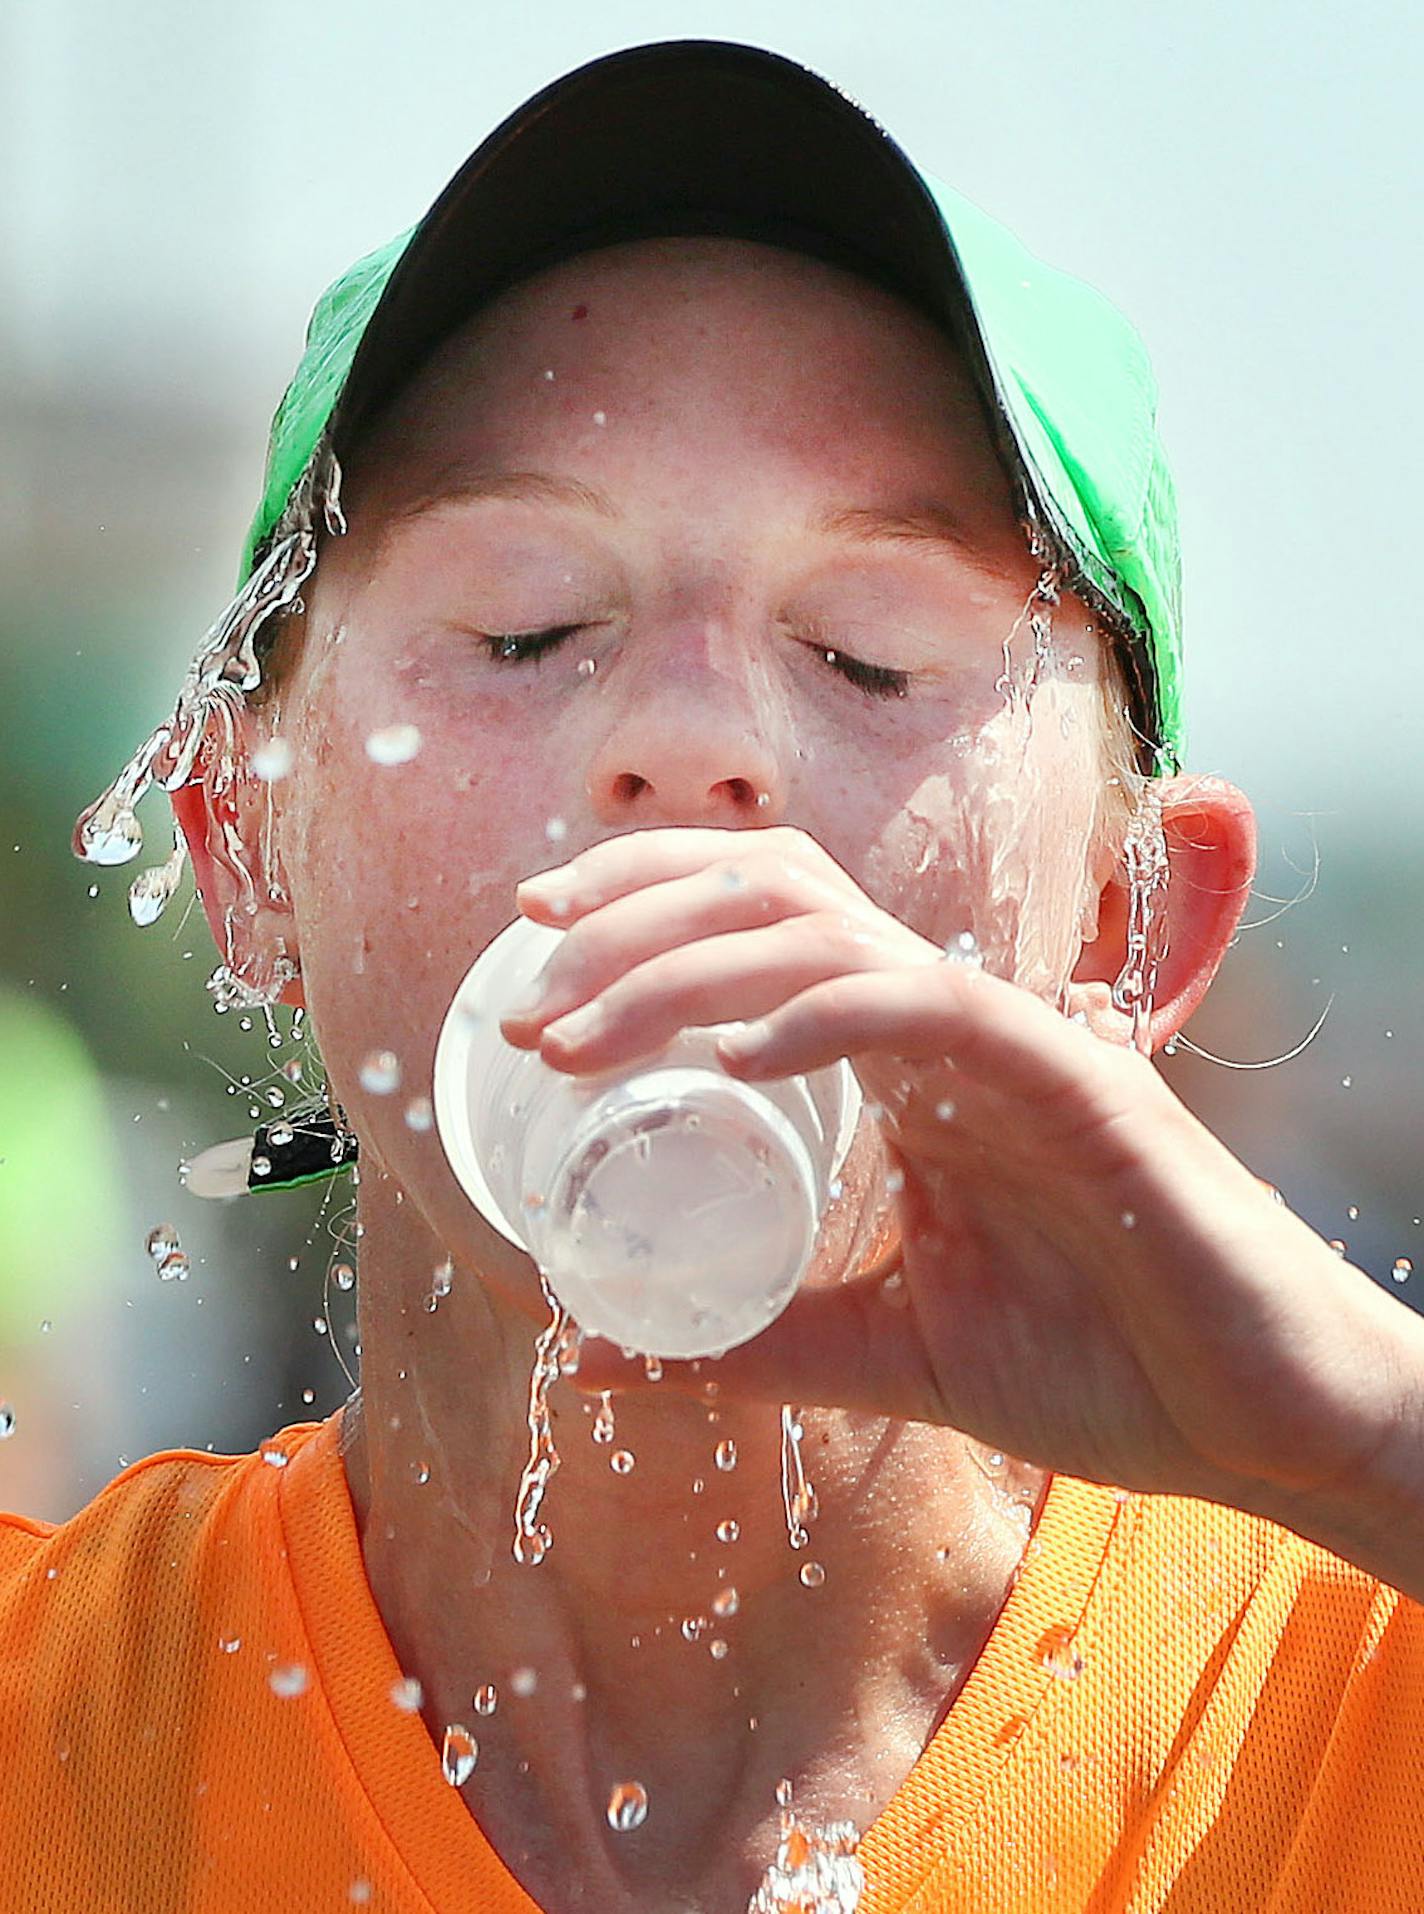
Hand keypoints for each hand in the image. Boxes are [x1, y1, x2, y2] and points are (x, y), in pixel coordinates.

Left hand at [500, 823, 1405, 1514]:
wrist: (1262, 1421)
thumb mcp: (883, 1348)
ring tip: (573, 1036)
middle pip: (772, 891)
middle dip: (631, 913)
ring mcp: (1008, 1042)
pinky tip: (730, 1059)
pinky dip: (816, 1014)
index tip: (532, 940)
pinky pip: (923, 1011)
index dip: (645, 905)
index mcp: (908, 1060)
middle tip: (522, 978)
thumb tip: (598, 1347)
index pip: (763, 923)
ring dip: (680, 966)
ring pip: (824, 936)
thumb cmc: (1097, 1365)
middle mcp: (949, 1023)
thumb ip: (752, 1336)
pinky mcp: (1070, 1082)